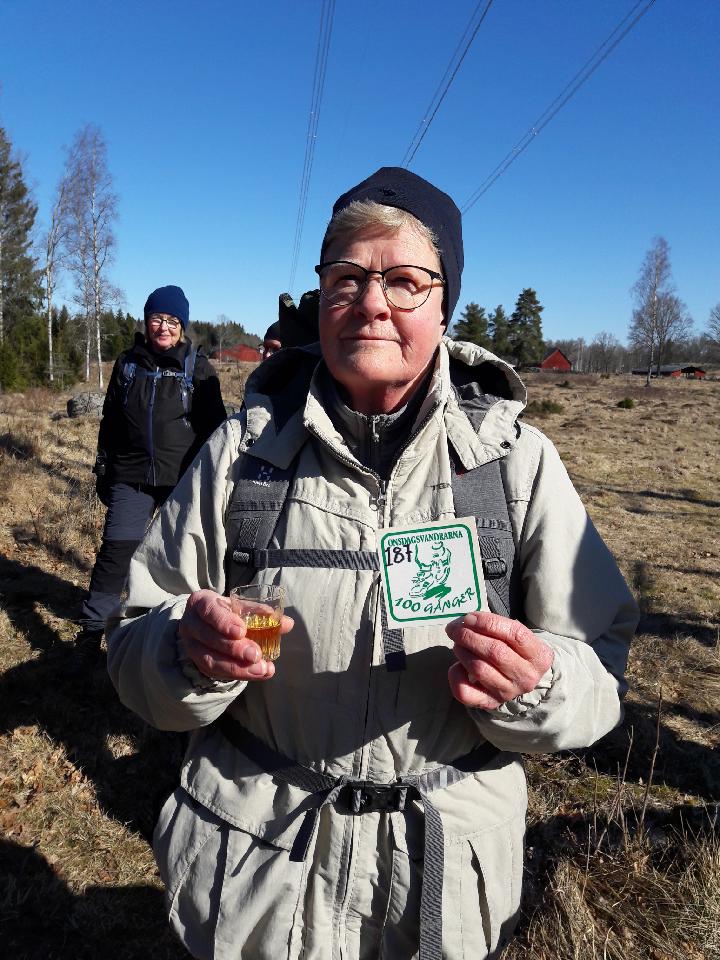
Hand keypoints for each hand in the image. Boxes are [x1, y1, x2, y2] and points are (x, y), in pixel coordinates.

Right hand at [178, 589, 293, 681]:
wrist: (208, 624)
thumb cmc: (229, 611)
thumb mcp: (242, 607)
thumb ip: (262, 614)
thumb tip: (287, 623)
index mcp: (201, 603)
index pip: (209, 611)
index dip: (224, 622)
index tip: (242, 631)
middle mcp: (191, 624)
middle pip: (209, 638)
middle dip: (234, 649)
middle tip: (256, 654)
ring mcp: (192, 646)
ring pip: (210, 660)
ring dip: (238, 667)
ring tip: (261, 669)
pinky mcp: (199, 664)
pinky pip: (216, 673)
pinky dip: (239, 674)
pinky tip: (257, 674)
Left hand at [446, 611, 553, 709]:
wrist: (523, 678)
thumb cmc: (517, 650)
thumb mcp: (518, 636)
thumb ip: (497, 625)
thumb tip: (467, 621)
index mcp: (539, 656)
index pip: (515, 634)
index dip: (488, 623)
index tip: (470, 617)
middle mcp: (526, 677)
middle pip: (495, 652)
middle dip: (469, 636)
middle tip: (454, 628)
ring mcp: (508, 692)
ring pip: (479, 669)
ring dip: (462, 652)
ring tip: (457, 643)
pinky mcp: (490, 702)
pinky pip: (467, 693)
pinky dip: (456, 676)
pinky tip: (457, 666)